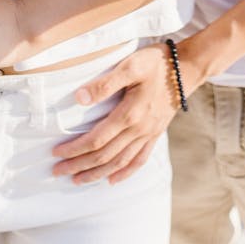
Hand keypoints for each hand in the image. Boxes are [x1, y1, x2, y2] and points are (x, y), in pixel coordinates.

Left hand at [52, 43, 179, 185]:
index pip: (96, 140)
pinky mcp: (156, 133)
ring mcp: (148, 134)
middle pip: (104, 156)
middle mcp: (139, 130)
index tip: (56, 154)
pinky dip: (125, 172)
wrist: (188, 68)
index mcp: (129, 114)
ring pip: (119, 162)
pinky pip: (139, 159)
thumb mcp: (130, 65)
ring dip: (97, 173)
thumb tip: (79, 98)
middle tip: (58, 172)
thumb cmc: (157, 63)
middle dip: (79, 166)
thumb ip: (105, 83)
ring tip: (78, 180)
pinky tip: (113, 180)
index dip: (75, 149)